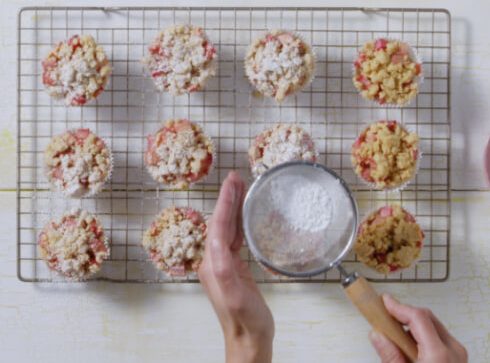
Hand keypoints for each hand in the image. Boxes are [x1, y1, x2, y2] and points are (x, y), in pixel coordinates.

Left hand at [199, 171, 274, 362]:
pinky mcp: (234, 267)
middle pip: (220, 222)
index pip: (218, 225)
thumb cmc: (245, 320)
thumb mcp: (236, 295)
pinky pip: (235, 237)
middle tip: (236, 177)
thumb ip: (225, 269)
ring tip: (241, 187)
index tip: (232, 181)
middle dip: (228, 198)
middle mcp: (214, 261)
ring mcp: (223, 263)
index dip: (225, 202)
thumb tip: (219, 242)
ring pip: (227, 227)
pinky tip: (245, 214)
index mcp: (212, 264)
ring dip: (233, 206)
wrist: (249, 339)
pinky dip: (239, 221)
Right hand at [369, 294, 466, 362]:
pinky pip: (438, 336)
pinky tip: (410, 344)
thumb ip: (390, 356)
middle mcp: (453, 350)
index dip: (398, 306)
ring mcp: (458, 354)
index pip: (418, 316)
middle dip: (404, 314)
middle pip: (426, 317)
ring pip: (432, 325)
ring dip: (413, 325)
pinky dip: (422, 335)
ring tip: (396, 335)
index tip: (385, 301)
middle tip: (386, 315)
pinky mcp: (457, 358)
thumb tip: (378, 335)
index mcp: (440, 354)